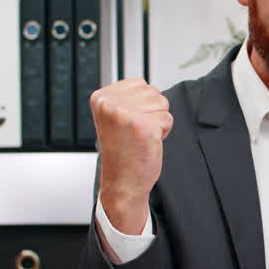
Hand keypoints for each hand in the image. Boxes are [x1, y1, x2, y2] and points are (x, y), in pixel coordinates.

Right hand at [91, 78, 173, 234]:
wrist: (122, 184)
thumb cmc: (121, 154)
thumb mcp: (114, 117)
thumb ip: (126, 98)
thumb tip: (147, 86)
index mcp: (101, 98)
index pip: (139, 84)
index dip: (141, 105)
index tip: (127, 124)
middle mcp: (110, 103)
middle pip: (153, 92)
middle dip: (151, 112)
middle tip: (135, 133)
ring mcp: (126, 113)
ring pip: (162, 103)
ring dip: (157, 121)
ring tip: (140, 137)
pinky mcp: (143, 125)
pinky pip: (167, 119)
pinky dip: (163, 133)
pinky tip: (146, 143)